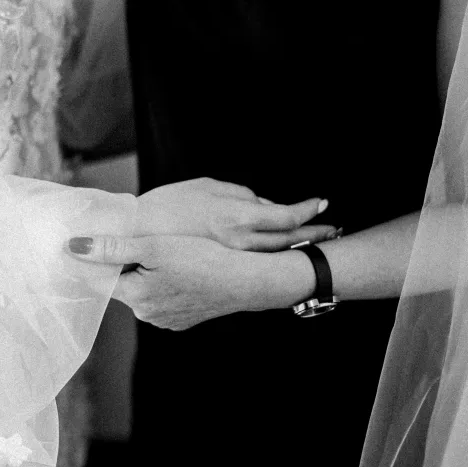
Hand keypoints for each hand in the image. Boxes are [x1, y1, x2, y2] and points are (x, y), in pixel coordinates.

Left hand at [69, 234, 315, 329]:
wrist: (248, 280)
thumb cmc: (204, 259)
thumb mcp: (155, 246)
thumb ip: (112, 248)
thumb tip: (72, 247)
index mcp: (136, 296)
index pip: (97, 279)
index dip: (89, 260)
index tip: (79, 245)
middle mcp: (147, 314)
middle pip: (122, 284)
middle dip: (122, 264)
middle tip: (128, 240)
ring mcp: (167, 320)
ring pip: (144, 290)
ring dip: (144, 273)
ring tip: (158, 251)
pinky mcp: (184, 319)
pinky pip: (164, 297)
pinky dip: (165, 282)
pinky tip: (179, 267)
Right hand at [135, 177, 335, 250]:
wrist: (133, 236)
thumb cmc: (166, 206)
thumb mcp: (206, 187)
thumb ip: (240, 194)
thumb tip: (264, 203)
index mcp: (236, 219)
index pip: (286, 218)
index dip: (308, 211)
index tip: (321, 204)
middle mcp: (240, 245)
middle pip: (287, 243)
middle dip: (313, 235)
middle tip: (334, 230)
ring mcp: (230, 265)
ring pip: (272, 258)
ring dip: (294, 250)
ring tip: (312, 241)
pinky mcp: (216, 279)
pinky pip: (249, 270)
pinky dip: (264, 263)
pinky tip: (269, 259)